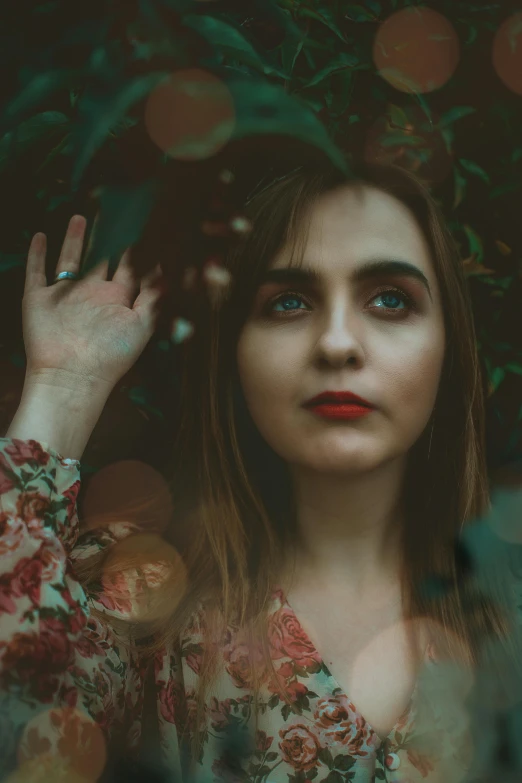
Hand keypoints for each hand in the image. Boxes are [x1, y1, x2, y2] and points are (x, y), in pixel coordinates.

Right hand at [22, 214, 168, 391]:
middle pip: (101, 259)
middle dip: (107, 237)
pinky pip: (37, 272)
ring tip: (82, 217)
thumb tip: (169, 267)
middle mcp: (92, 295)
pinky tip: (41, 237)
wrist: (73, 376)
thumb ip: (155, 295)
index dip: (137, 247)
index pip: (130, 267)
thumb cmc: (111, 355)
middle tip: (114, 212)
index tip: (144, 224)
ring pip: (71, 260)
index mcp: (118, 299)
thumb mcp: (143, 323)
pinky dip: (37, 254)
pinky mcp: (38, 300)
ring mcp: (65, 296)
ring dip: (75, 239)